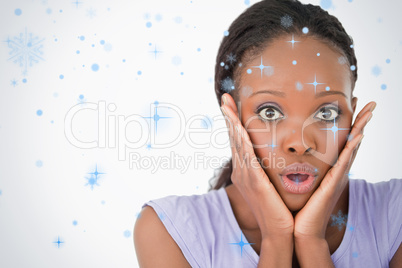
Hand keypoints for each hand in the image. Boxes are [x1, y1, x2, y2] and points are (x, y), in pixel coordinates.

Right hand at [220, 93, 293, 238]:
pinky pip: (246, 157)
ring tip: (227, 107)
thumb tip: (270, 158)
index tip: (231, 106)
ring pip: (237, 144)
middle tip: (224, 99)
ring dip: (232, 124)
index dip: (233, 123)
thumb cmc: (277, 208)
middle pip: (233, 139)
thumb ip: (267, 170)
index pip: (237, 142)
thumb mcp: (269, 184)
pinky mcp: (254, 181)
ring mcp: (246, 176)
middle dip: (228, 118)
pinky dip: (242, 141)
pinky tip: (239, 128)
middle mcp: (241, 171)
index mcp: (245, 171)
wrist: (279, 230)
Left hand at [293, 101, 375, 239]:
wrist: (301, 227)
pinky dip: (352, 149)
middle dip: (360, 120)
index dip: (348, 122)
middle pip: (352, 140)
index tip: (351, 104)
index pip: (341, 140)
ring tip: (370, 111)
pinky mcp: (333, 183)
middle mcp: (337, 170)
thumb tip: (292, 154)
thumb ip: (302, 167)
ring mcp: (337, 176)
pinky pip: (345, 162)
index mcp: (329, 168)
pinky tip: (359, 135)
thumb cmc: (300, 205)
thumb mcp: (302, 181)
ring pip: (352, 147)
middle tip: (368, 101)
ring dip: (361, 128)